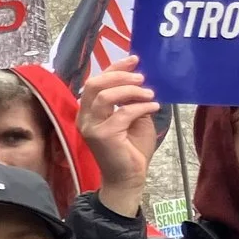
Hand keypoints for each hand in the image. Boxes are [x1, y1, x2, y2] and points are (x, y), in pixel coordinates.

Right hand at [77, 54, 158, 218]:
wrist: (129, 179)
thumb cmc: (131, 151)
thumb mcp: (134, 119)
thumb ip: (131, 101)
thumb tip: (141, 81)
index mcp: (89, 111)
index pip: (96, 82)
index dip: (114, 68)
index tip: (134, 59)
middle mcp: (85, 117)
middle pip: (94, 84)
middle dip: (119, 76)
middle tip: (141, 77)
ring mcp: (91, 127)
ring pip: (105, 96)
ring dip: (130, 90)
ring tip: (149, 93)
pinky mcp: (102, 136)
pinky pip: (122, 113)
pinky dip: (140, 106)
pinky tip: (153, 106)